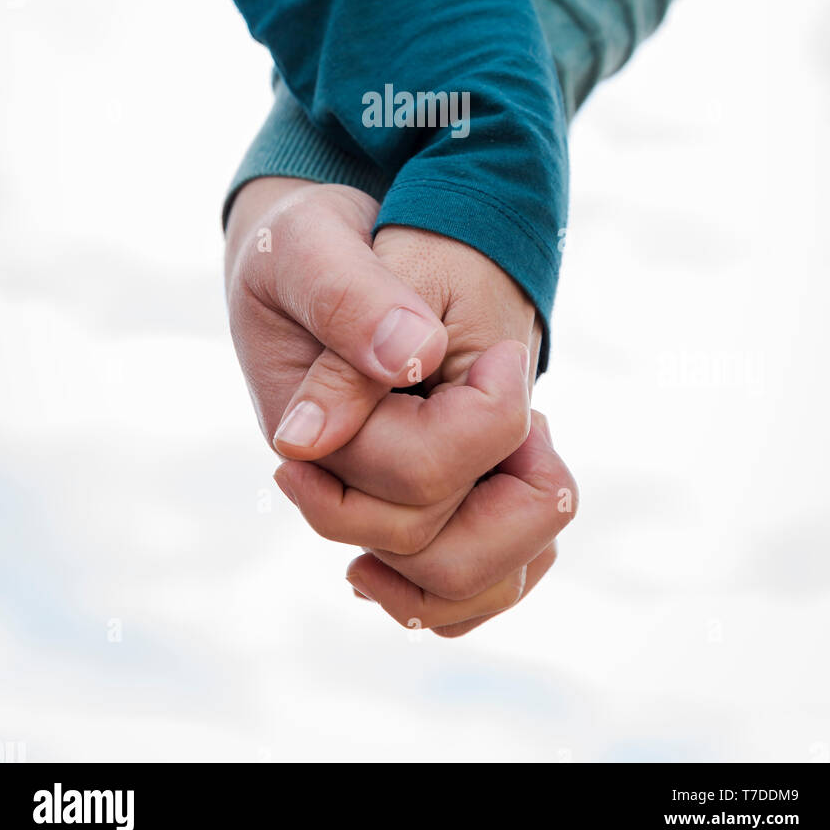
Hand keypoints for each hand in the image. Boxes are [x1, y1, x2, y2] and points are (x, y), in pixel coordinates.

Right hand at [225, 177, 577, 634]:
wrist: (309, 259)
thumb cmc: (302, 247)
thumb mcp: (312, 243)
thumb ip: (350, 297)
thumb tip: (406, 356)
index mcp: (308, 436)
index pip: (417, 473)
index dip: (488, 416)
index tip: (502, 351)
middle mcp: (338, 491)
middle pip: (440, 553)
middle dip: (511, 477)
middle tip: (514, 390)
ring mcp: (371, 507)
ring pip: (456, 586)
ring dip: (521, 524)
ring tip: (527, 440)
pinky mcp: (407, 507)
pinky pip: (469, 581)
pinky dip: (517, 549)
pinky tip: (523, 475)